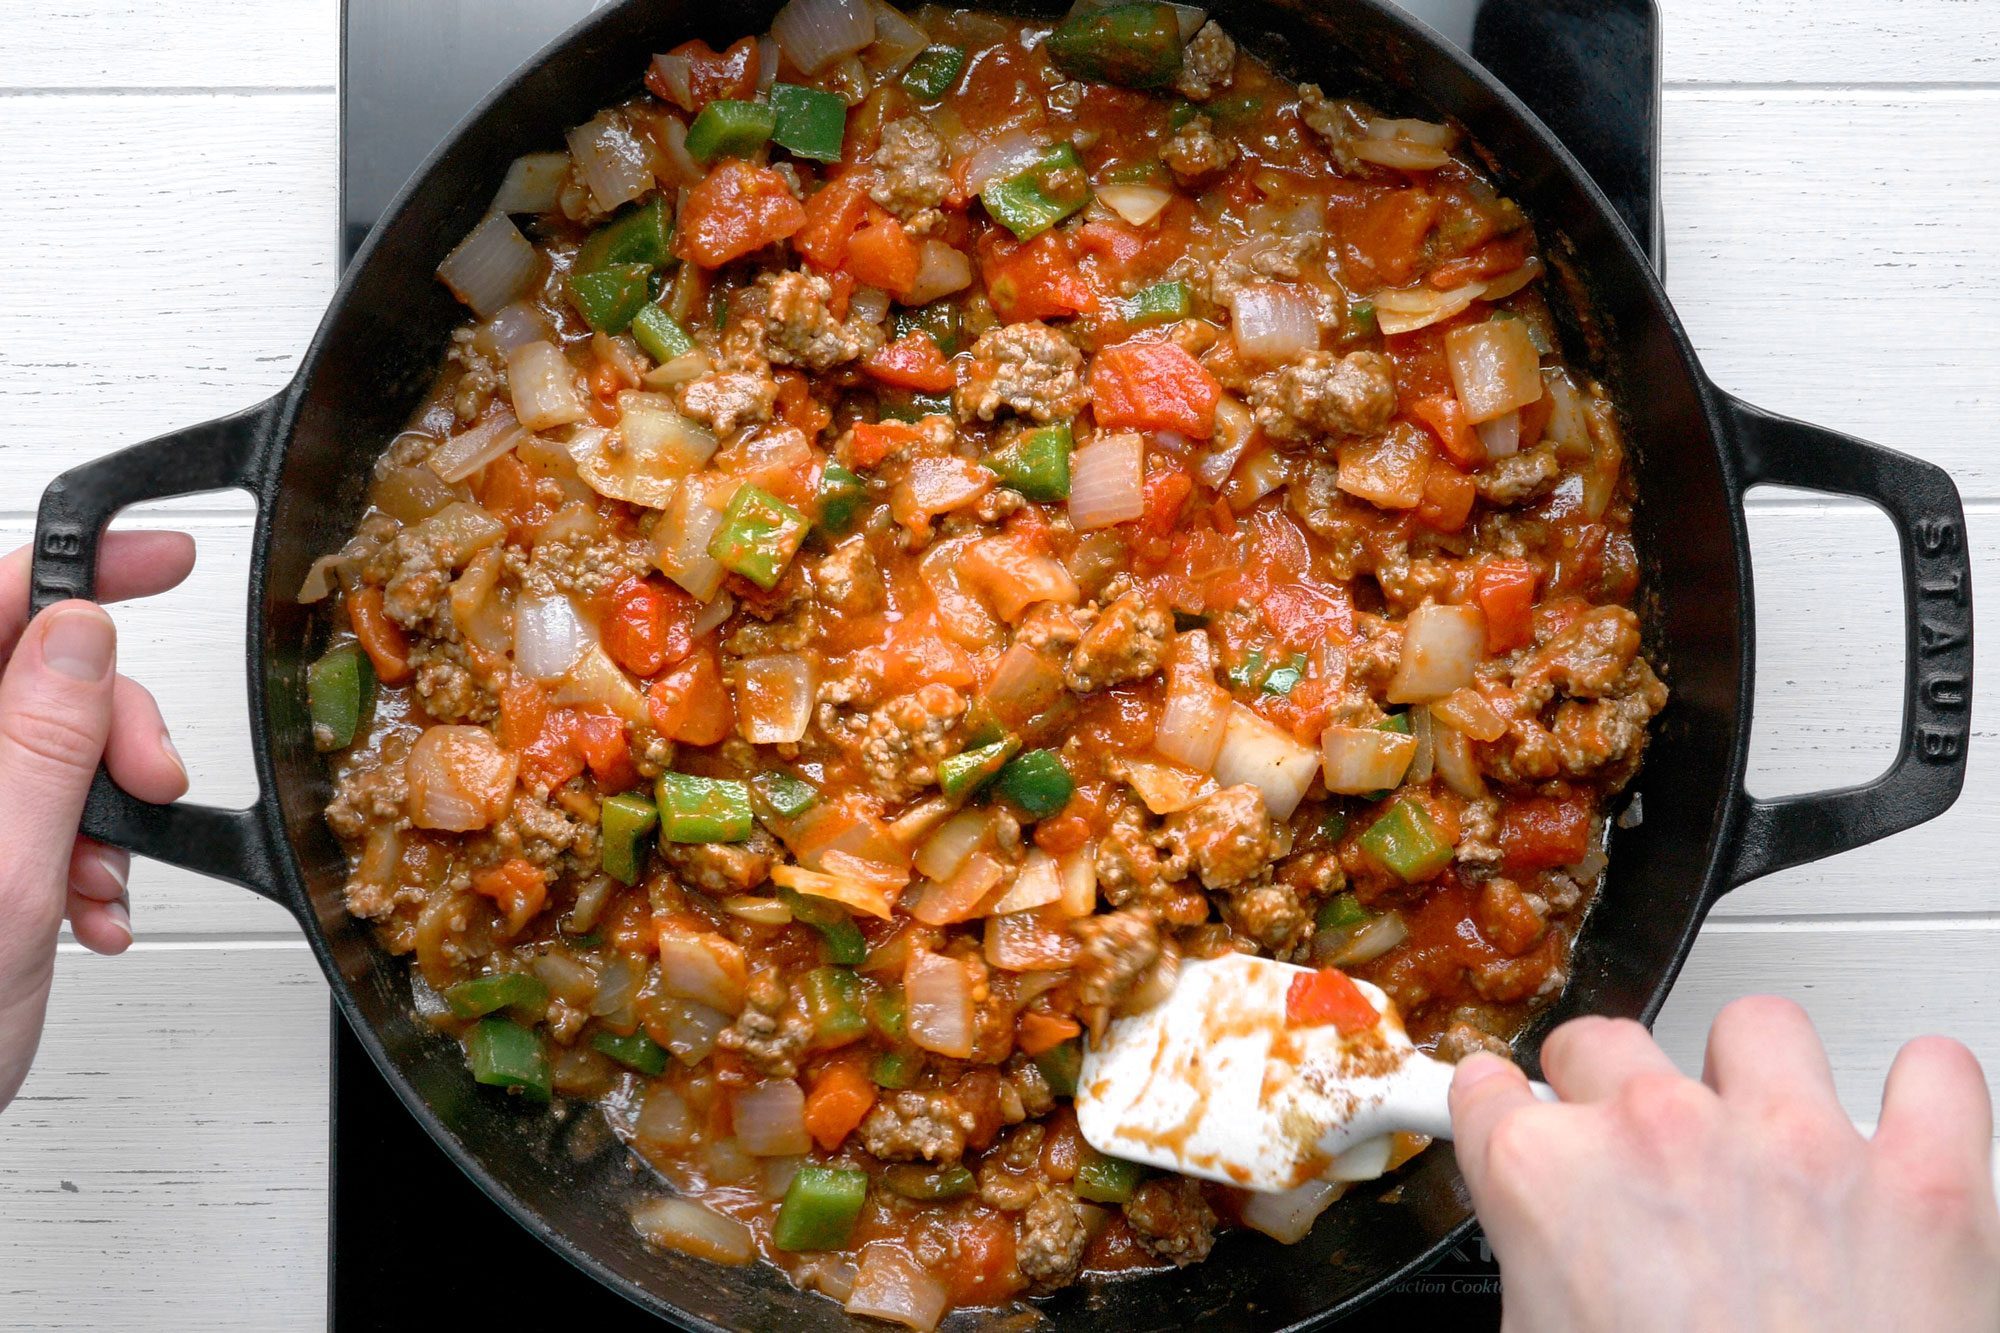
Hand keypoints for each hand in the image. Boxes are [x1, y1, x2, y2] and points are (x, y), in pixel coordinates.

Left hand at [0, 532, 195, 1111]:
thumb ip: (42, 738)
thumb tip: (77, 629)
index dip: (79, 564)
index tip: (160, 555)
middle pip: (27, 675)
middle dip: (111, 723)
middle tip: (154, 782)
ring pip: (40, 747)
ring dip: (103, 807)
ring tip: (106, 878)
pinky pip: (31, 811)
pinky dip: (80, 852)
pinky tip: (84, 903)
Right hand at [1449, 998, 1999, 1331]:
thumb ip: (1538, 1286)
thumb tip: (1558, 1284)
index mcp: (1547, 1181)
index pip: (1484, 1088)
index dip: (1502, 1120)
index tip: (1521, 1137)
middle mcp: (1659, 1133)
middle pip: (1602, 1042)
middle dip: (1609, 1093)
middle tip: (1639, 1166)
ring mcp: (1795, 1142)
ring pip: (1757, 1027)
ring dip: (1755, 1075)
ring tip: (1768, 1140)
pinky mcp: (1925, 1178)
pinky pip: (1936, 1074)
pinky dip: (1925, 1098)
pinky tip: (1904, 1132)